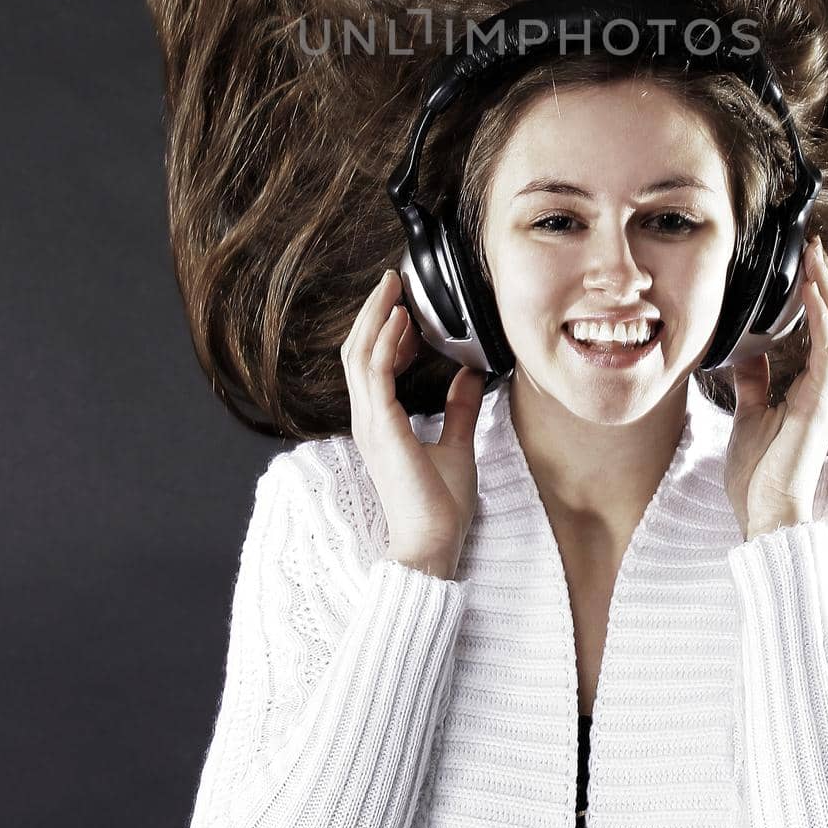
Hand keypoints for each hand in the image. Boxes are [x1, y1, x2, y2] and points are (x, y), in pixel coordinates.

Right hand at [340, 270, 486, 578]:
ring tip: (393, 289)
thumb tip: (470, 375)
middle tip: (391, 281)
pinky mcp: (381, 428)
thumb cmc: (439, 508)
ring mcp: (370, 423)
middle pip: (357, 351)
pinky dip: (385, 342)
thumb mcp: (457, 445)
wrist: (432, 546)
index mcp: (380, 422)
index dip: (383, 331)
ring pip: (359, 355)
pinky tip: (402, 321)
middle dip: (373, 312)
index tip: (405, 308)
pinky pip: (375, 374)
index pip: (371, 364)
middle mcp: (367, 419)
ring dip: (376, 317)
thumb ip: (459, 410)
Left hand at [724, 236, 827, 540]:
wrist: (765, 513)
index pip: (822, 332)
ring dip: (826, 291)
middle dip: (825, 283)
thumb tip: (746, 352)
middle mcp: (827, 388)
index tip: (805, 264)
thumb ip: (754, 381)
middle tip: (814, 247)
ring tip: (816, 257)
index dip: (816, 297)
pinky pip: (827, 350)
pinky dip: (822, 317)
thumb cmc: (759, 472)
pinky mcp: (821, 403)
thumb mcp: (751, 413)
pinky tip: (811, 291)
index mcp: (812, 389)